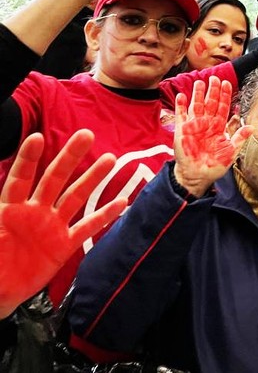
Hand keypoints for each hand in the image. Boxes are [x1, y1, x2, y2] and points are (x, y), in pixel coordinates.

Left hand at [0, 130, 125, 317]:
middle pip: (54, 179)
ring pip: (75, 197)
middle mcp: (34, 211)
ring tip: (109, 159)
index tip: (38, 138)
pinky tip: (122, 202)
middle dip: (70, 157)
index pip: (20, 179)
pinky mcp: (64, 245)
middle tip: (86, 135)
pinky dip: (104, 215)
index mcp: (9, 208)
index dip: (28, 159)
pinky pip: (87, 227)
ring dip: (92, 178)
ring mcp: (52, 226)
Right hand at [174, 76, 250, 196]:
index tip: (227, 83)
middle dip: (213, 90)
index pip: (222, 107)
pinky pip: (181, 115)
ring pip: (196, 105)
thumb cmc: (215, 165)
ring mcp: (194, 126)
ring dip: (198, 94)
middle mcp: (206, 123)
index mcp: (218, 127)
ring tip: (199, 83)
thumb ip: (239, 138)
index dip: (224, 95)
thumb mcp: (230, 152)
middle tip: (215, 78)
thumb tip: (250, 127)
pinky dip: (181, 106)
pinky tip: (182, 96)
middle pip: (210, 103)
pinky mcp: (182, 131)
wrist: (197, 176)